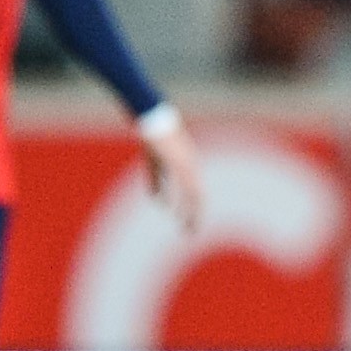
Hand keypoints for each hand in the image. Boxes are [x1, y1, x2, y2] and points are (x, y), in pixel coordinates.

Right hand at [140, 109, 205, 231]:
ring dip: (191, 212)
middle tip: (190, 232)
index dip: (193, 208)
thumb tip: (157, 200)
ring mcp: (186, 164)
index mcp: (188, 166)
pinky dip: (181, 200)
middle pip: (198, 196)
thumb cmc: (153, 139)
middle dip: (195, 215)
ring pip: (194, 194)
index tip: (188, 222)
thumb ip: (156, 181)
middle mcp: (191, 166)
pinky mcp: (178, 162)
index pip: (195, 192)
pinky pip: (183, 185)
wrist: (152, 118)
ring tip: (187, 227)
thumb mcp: (154, 163)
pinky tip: (178, 211)